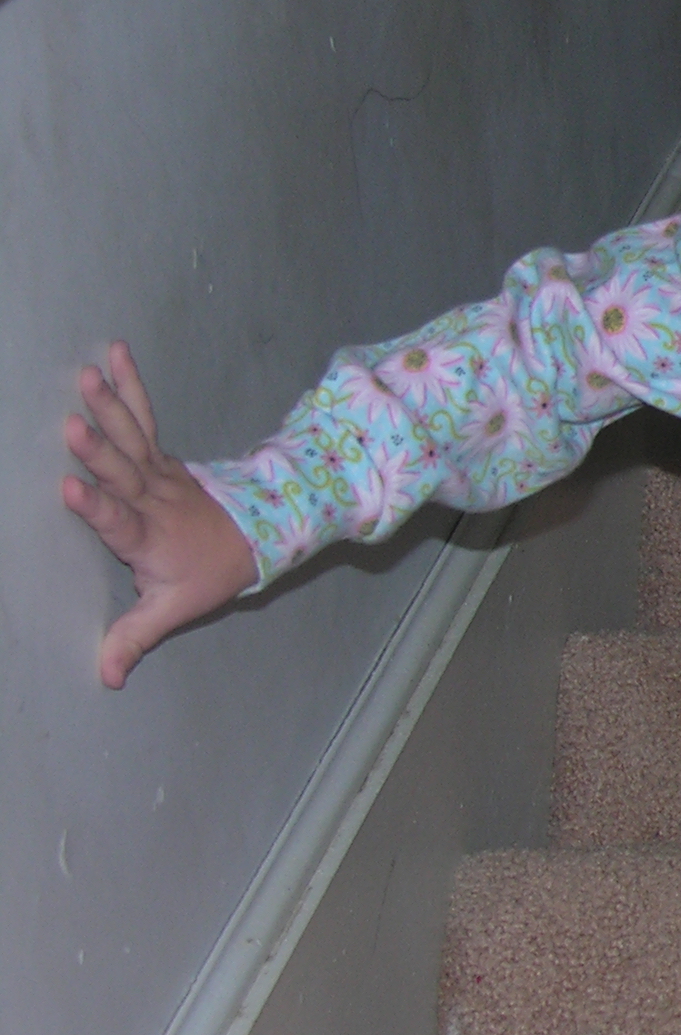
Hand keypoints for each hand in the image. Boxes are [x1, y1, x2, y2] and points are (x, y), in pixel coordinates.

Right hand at [62, 342, 254, 688]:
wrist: (254, 536)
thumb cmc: (206, 574)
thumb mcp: (173, 610)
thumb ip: (135, 638)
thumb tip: (106, 678)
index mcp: (149, 537)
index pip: (120, 523)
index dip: (98, 509)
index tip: (71, 491)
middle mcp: (153, 499)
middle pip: (124, 473)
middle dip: (99, 451)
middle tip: (74, 426)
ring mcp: (157, 472)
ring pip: (132, 437)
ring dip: (110, 407)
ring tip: (87, 376)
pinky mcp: (159, 454)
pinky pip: (143, 416)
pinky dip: (130, 385)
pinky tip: (113, 355)